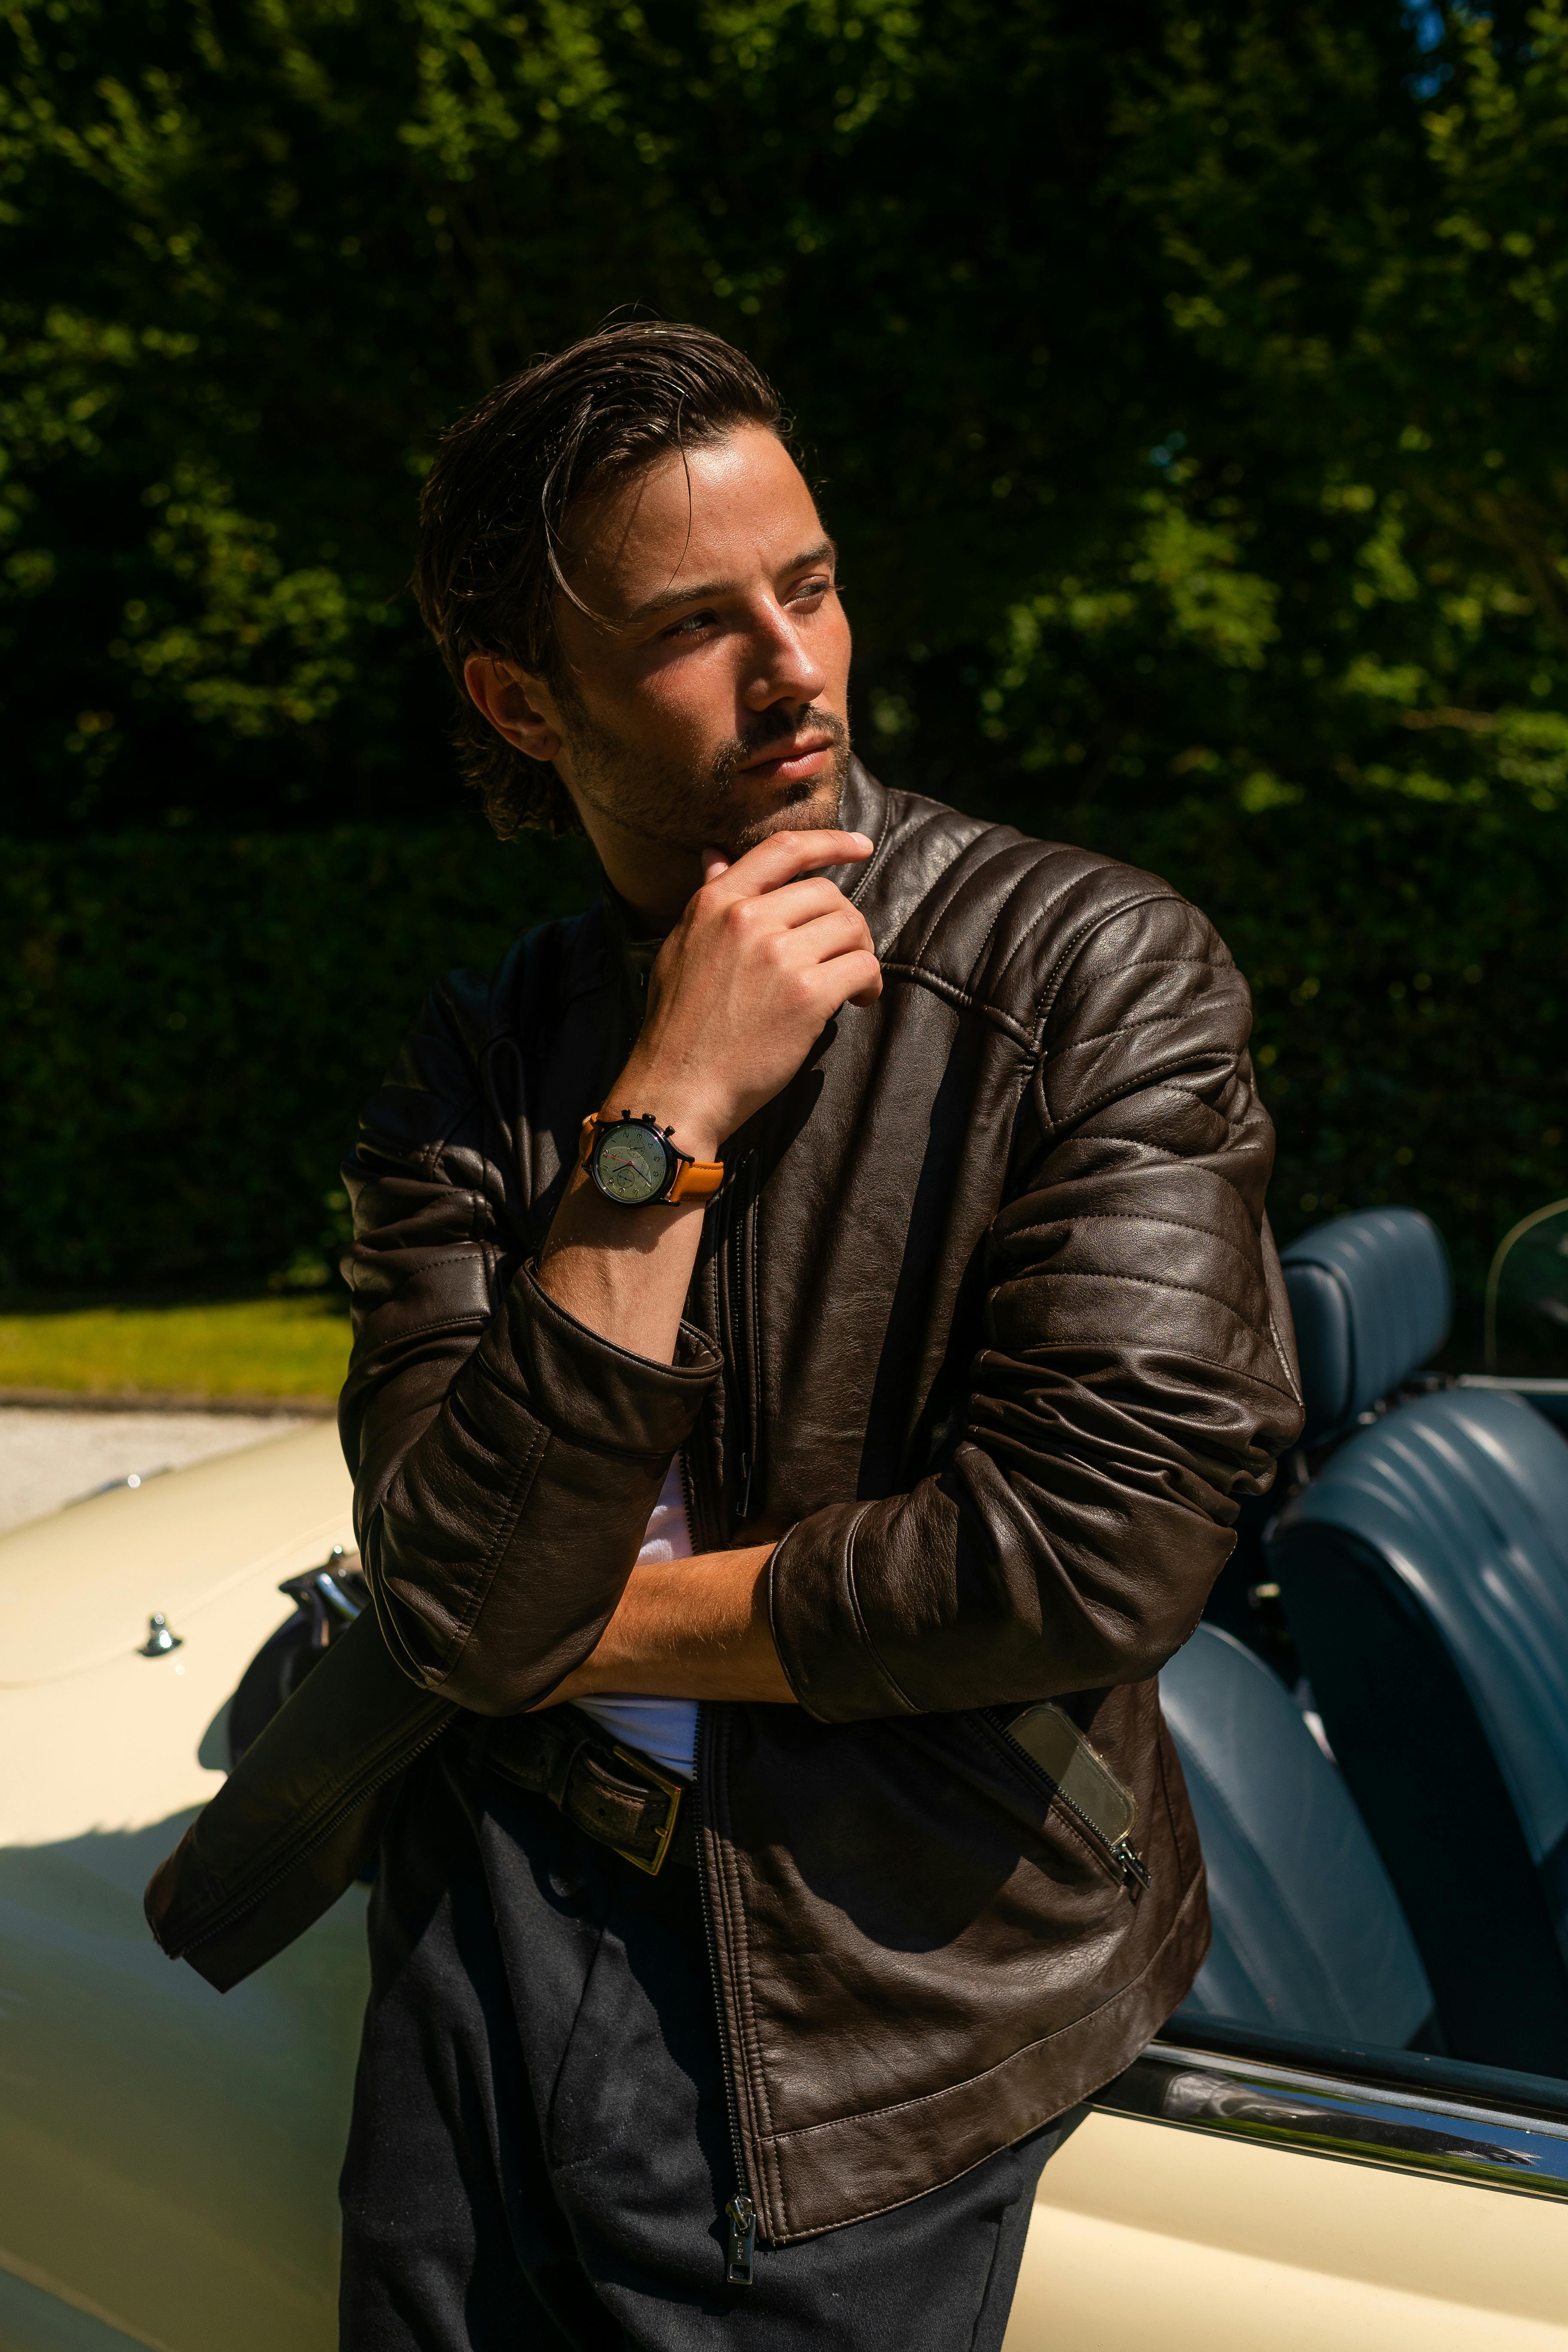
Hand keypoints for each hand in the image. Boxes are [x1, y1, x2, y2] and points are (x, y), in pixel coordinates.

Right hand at [615, 828, 880, 1155]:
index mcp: (716, 903)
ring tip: (851, 982)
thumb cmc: (678, 1025)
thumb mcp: (680, 948)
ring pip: (851, 928)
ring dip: (861, 953)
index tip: (860, 845)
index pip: (783, 850)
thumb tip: (715, 854)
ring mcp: (779, 956)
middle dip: (844, 922)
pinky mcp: (807, 995)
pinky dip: (870, 984)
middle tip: (842, 953)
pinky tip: (858, 1002)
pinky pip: (863, 968)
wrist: (679, 1088)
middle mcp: (748, 919)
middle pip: (827, 894)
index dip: (829, 842)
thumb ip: (707, 899)